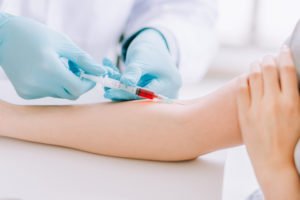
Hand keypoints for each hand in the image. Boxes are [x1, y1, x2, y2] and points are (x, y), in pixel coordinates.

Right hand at [0, 13, 105, 99]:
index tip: (91, 76)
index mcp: (49, 68)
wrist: (3, 36)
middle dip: (78, 83)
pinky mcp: (25, 93)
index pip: (77, 88)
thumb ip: (83, 59)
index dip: (88, 83)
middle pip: (71, 94)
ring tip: (58, 66)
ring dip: (65, 83)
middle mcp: (38, 83)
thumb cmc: (35, 35)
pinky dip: (52, 85)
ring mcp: (30, 90)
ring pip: (60, 94)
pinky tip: (45, 71)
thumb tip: (101, 71)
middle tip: (75, 68)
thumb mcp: (63, 43)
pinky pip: (48, 94)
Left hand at [104, 29, 181, 100]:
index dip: (126, 94)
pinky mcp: (151, 95)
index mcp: (170, 83)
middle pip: (141, 98)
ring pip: (135, 97)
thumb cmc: (149, 49)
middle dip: (121, 91)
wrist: (154, 46)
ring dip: (120, 88)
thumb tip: (125, 83)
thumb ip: (133, 71)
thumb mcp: (140, 58)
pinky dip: (123, 87)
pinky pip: (134, 94)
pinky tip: (112, 77)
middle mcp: (169, 91)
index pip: (146, 94)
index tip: (109, 92)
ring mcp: (161, 94)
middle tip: (105, 86)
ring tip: (108, 75)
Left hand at [237, 47, 299, 198]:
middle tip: (267, 58)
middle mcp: (274, 102)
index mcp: (292, 102)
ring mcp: (257, 107)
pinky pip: (241, 89)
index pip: (287, 69)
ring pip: (253, 76)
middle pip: (268, 68)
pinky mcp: (244, 113)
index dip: (285, 55)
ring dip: (254, 66)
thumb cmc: (290, 141)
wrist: (273, 161)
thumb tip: (288, 77)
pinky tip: (246, 78)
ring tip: (256, 65)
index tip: (283, 49)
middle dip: (268, 58)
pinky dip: (244, 80)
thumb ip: (293, 96)